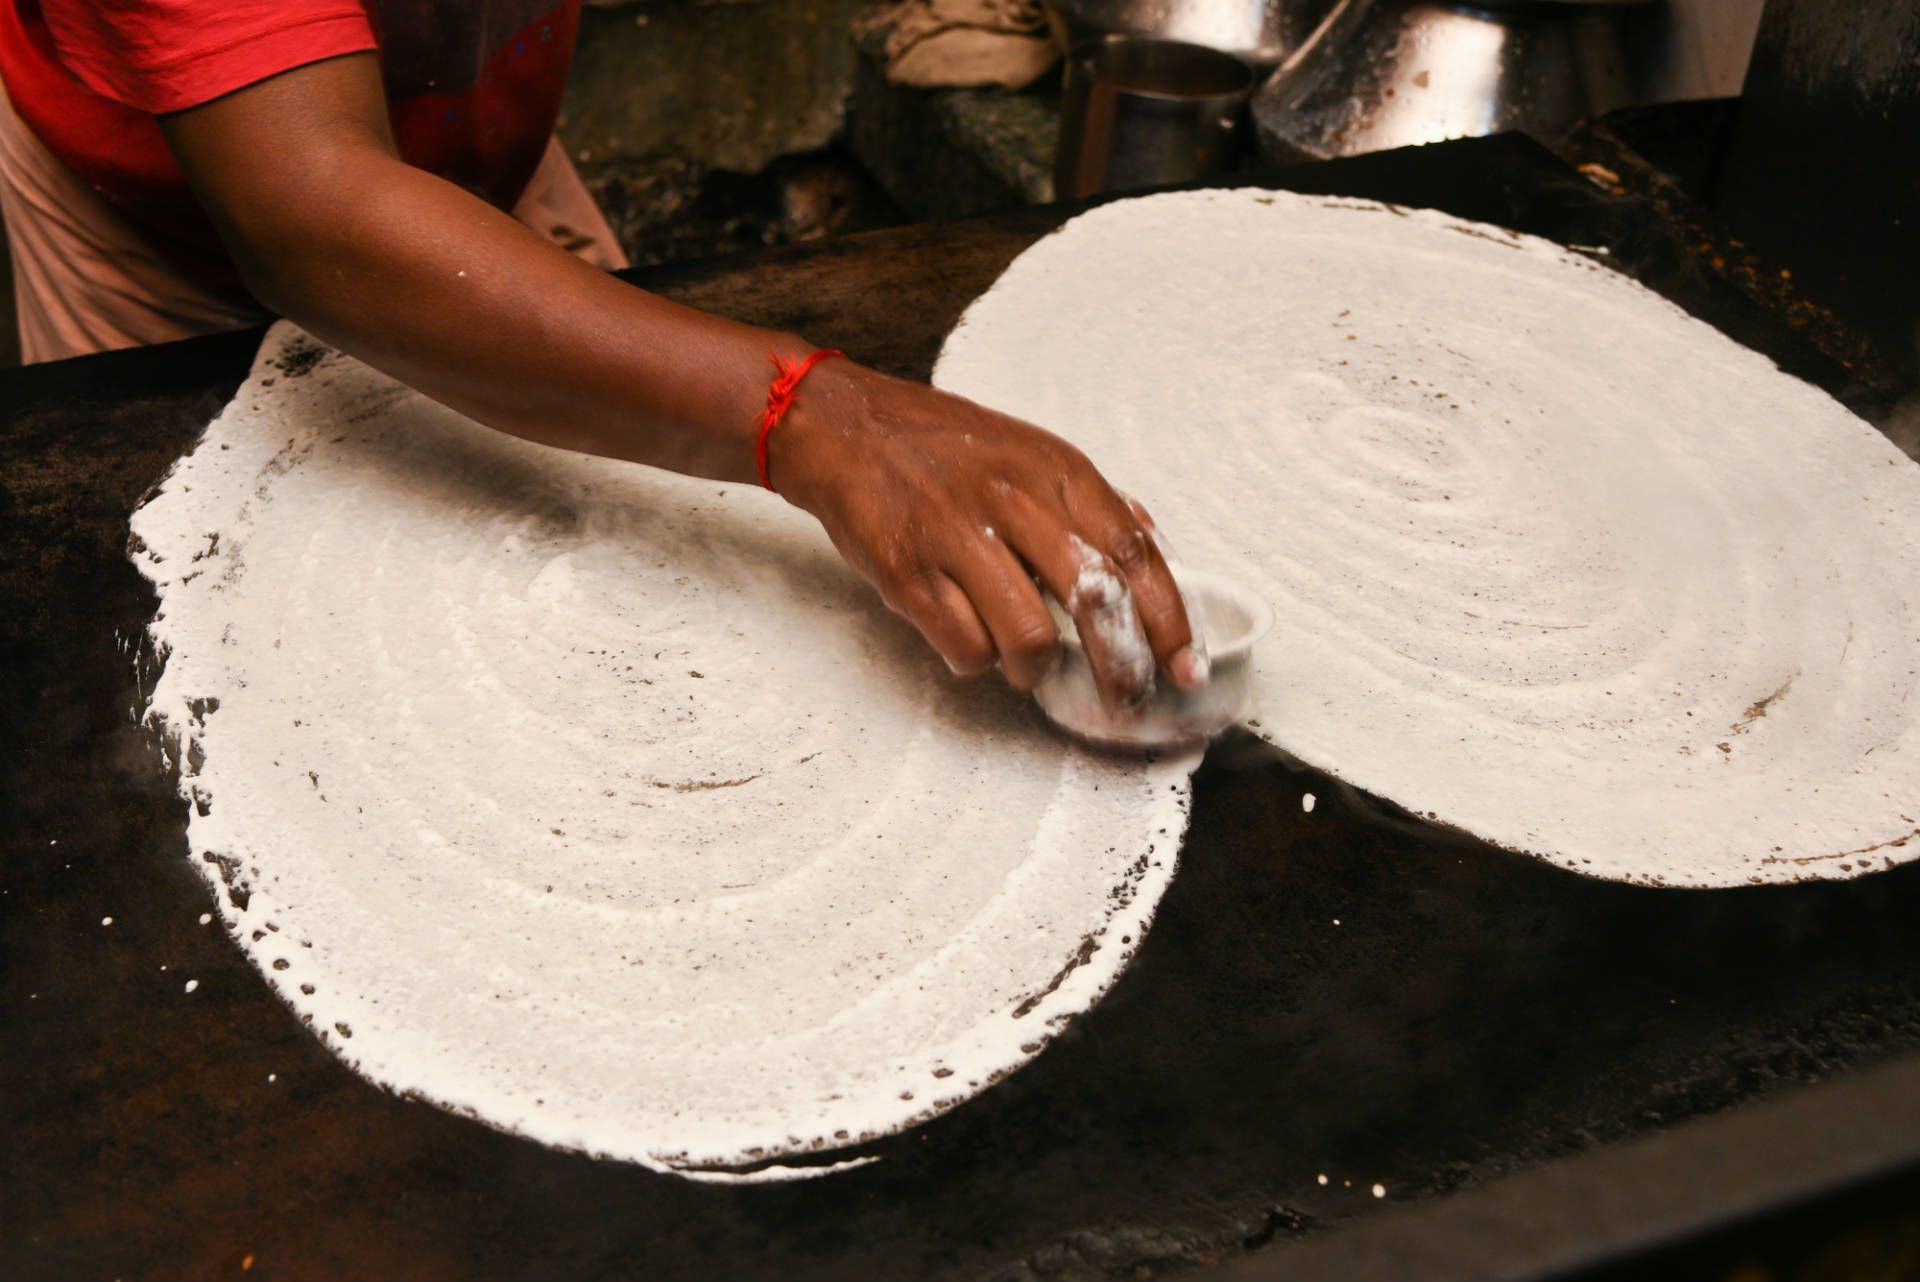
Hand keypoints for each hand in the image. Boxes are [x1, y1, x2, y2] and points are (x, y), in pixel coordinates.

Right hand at [770, 358, 1207, 709]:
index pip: (1135, 553)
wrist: (845, 427)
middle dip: (1122, 667)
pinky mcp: (909, 573)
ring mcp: (958, 537)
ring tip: (1027, 669)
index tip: (1186, 666)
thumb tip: (1153, 544)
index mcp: (1055, 470)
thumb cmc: (943, 446)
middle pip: (1095, 603)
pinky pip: (965, 648)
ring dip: (1037, 672)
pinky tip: (973, 643)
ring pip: (1029, 638)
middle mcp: (1014, 500)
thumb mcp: (1029, 450)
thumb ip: (1091, 500)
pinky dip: (978, 663)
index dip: (1169, 620)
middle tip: (1128, 700)